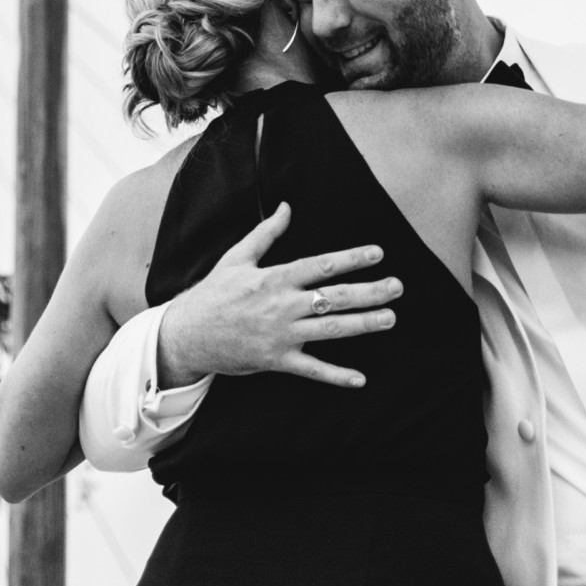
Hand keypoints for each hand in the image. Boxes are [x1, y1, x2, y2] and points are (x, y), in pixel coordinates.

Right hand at [155, 203, 399, 389]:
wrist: (188, 334)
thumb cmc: (214, 293)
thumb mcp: (237, 257)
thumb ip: (266, 233)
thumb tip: (287, 207)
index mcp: (275, 278)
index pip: (320, 265)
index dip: (351, 258)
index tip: (378, 253)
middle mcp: (282, 305)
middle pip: (335, 296)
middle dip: (369, 291)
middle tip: (397, 287)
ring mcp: (282, 334)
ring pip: (331, 329)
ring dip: (364, 324)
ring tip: (390, 318)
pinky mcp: (277, 360)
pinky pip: (312, 370)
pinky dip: (336, 375)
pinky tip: (360, 378)